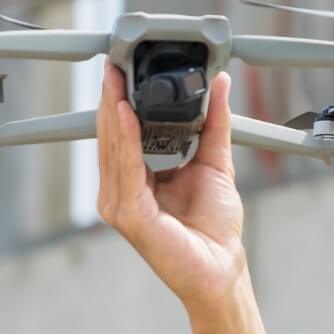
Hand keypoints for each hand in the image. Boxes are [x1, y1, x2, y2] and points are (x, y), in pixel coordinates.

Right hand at [95, 64, 248, 317]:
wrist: (222, 269)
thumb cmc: (214, 229)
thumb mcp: (216, 162)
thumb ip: (215, 123)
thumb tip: (220, 85)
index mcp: (136, 180)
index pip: (120, 133)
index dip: (120, 100)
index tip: (123, 69)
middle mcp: (122, 191)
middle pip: (111, 136)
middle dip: (112, 98)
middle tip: (114, 64)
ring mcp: (121, 205)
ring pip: (113, 148)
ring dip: (114, 112)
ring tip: (115, 80)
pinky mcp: (131, 216)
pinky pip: (126, 169)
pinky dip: (126, 139)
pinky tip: (126, 114)